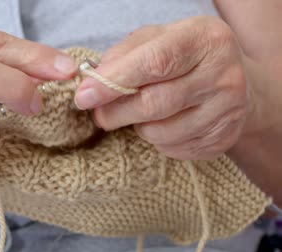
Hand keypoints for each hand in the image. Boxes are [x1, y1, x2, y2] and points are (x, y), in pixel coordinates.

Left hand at [75, 16, 249, 159]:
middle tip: (98, 114)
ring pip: (160, 132)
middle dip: (116, 112)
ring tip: (137, 114)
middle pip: (155, 103)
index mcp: (205, 40)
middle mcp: (224, 75)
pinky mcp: (222, 139)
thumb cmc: (184, 57)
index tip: (84, 96)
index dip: (114, 82)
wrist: (231, 81)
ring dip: (137, 127)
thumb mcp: (157, 39)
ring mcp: (228, 111)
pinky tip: (160, 124)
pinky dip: (156, 140)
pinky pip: (172, 148)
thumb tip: (93, 81)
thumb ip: (124, 54)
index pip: (155, 63)